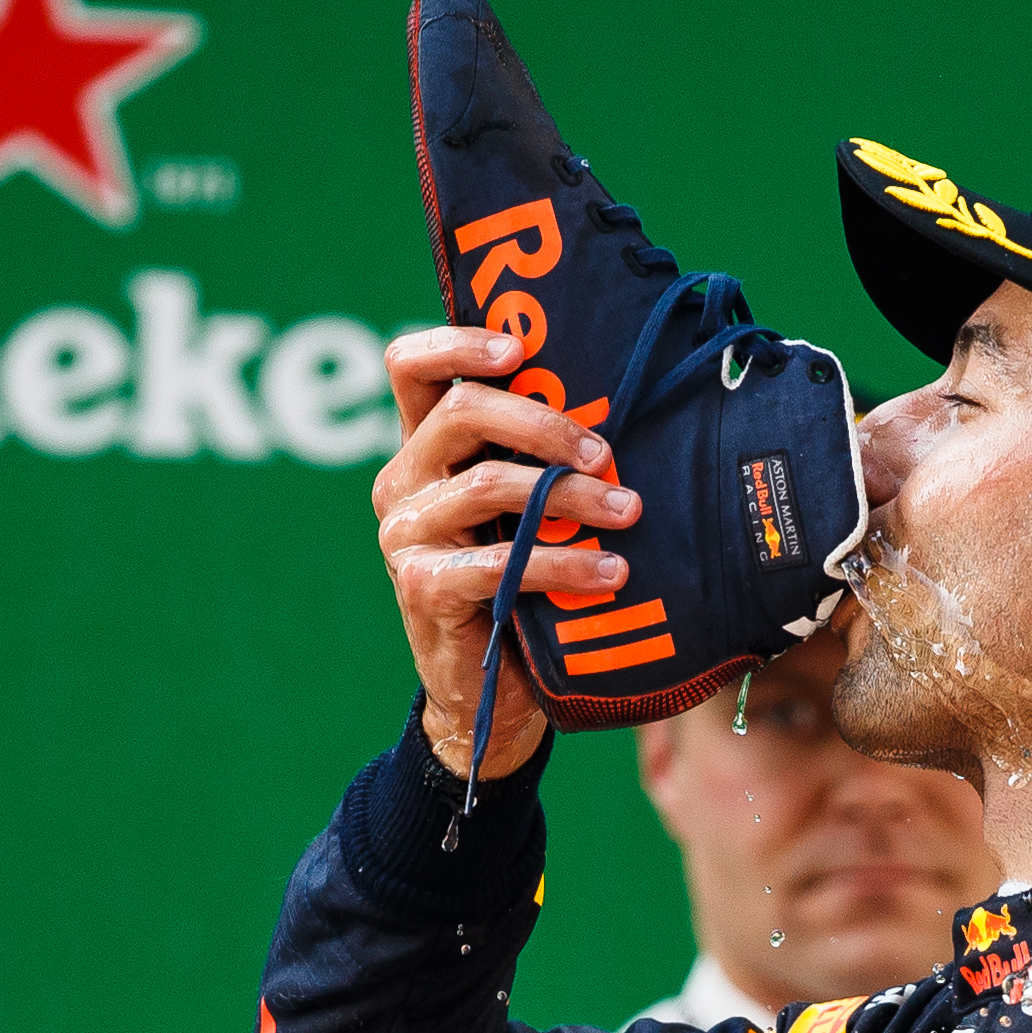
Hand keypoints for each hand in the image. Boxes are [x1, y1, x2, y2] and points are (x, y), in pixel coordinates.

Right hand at [375, 328, 640, 777]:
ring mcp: (406, 534)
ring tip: (627, 510)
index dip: (456, 344)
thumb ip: (545, 461)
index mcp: (426, 448)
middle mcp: (404, 480)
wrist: (499, 689)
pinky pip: (497, 562)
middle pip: (461, 412)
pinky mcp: (422, 586)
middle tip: (604, 450)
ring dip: (571, 496)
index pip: (411, 367)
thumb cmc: (528, 582)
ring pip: (489, 484)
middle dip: (544, 422)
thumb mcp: (531, 512)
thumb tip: (623, 412)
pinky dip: (563, 563)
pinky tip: (610, 572)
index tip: (518, 347)